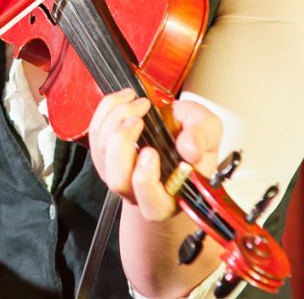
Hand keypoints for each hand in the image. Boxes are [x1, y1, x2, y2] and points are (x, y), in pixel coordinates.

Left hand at [88, 89, 221, 220]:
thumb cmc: (190, 137)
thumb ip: (204, 138)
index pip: (153, 205)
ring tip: (138, 103)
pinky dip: (107, 110)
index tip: (151, 152)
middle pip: (118, 180)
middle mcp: (139, 190)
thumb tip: (190, 150)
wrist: (174, 127)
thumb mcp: (209, 130)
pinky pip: (95, 134)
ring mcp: (117, 172)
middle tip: (140, 118)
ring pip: (102, 155)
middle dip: (123, 143)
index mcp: (170, 196)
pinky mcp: (103, 153)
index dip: (146, 181)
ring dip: (115, 121)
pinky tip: (126, 98)